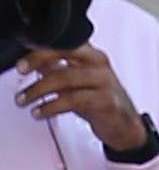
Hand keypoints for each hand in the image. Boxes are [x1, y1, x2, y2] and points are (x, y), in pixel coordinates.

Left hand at [13, 43, 149, 152]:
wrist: (126, 127)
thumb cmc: (102, 102)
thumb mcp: (78, 82)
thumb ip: (57, 69)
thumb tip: (32, 62)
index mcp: (91, 54)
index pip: (62, 42)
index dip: (39, 49)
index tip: (22, 62)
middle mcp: (99, 63)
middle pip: (64, 53)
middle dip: (37, 62)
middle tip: (21, 73)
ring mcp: (104, 81)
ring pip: (65, 78)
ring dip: (39, 90)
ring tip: (25, 100)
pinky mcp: (106, 101)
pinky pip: (72, 100)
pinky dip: (51, 106)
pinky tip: (41, 112)